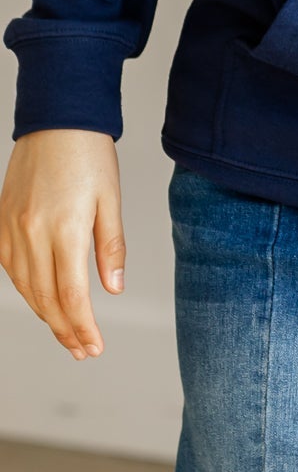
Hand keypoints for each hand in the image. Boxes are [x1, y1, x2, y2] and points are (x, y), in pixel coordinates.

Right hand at [0, 129, 125, 358]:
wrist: (56, 121)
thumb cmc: (89, 156)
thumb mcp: (111, 201)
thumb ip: (110, 247)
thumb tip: (113, 288)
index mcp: (64, 230)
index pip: (72, 295)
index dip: (82, 327)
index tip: (93, 346)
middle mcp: (32, 232)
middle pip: (46, 298)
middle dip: (65, 329)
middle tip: (81, 350)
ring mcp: (12, 227)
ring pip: (25, 286)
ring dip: (45, 314)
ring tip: (65, 334)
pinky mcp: (2, 220)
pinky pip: (10, 266)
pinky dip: (25, 289)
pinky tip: (41, 300)